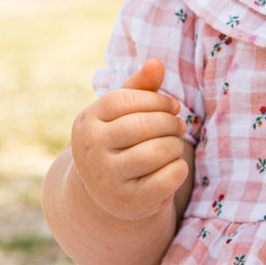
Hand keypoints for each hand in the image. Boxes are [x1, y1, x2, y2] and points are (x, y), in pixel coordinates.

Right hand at [69, 59, 188, 221]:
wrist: (107, 193)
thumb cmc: (119, 141)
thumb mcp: (122, 113)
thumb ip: (140, 87)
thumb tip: (156, 63)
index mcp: (86, 123)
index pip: (125, 100)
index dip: (156, 100)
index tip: (173, 106)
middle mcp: (91, 151)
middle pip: (144, 125)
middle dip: (170, 123)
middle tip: (180, 126)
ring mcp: (108, 179)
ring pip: (158, 151)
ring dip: (175, 145)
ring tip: (174, 145)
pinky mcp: (130, 202)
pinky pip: (169, 177)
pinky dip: (179, 169)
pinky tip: (173, 166)